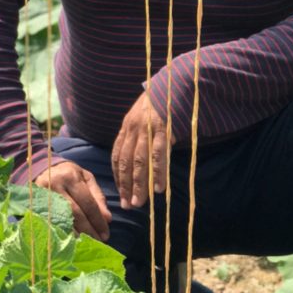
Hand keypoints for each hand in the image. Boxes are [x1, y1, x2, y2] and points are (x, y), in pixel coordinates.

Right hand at [33, 160, 111, 240]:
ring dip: (77, 234)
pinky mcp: (35, 204)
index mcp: (70, 177)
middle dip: (89, 230)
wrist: (42, 168)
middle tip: (98, 241)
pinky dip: (63, 232)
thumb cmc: (69, 174)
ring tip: (87, 242)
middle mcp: (55, 185)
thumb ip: (98, 197)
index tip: (105, 234)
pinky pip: (51, 222)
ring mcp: (42, 196)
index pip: (88, 203)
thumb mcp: (86, 179)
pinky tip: (72, 239)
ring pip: (63, 220)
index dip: (97, 221)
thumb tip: (107, 219)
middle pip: (75, 214)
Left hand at [111, 92, 172, 209]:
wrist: (174, 87)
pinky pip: (159, 155)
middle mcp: (133, 129)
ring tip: (139, 202)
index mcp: (127, 128)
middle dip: (125, 185)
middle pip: (126, 162)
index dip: (118, 176)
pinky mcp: (164, 130)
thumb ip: (139, 139)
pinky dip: (158, 173)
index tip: (120, 192)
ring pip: (140, 162)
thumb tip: (139, 163)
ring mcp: (147, 130)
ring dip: (139, 184)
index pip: (117, 156)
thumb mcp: (143, 121)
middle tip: (127, 205)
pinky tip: (159, 188)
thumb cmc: (161, 108)